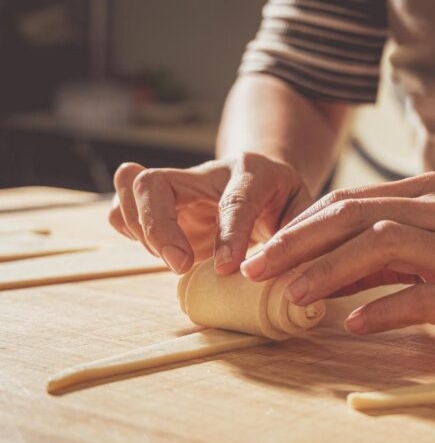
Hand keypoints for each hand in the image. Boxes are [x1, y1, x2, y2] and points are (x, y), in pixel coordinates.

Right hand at [108, 152, 311, 274]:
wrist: (264, 176)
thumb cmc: (284, 200)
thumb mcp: (302, 211)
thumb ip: (293, 236)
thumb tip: (277, 269)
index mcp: (253, 172)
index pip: (233, 200)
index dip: (228, 234)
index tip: (226, 267)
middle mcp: (206, 174)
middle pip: (156, 183)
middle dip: (158, 227)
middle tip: (181, 266)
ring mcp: (178, 187)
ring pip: (131, 190)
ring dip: (140, 229)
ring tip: (174, 259)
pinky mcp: (160, 205)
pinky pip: (125, 208)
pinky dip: (131, 231)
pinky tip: (160, 251)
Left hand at [240, 172, 434, 344]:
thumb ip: (389, 250)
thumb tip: (327, 270)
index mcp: (429, 194)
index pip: (350, 202)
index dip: (300, 226)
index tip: (260, 251)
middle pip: (356, 216)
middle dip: (299, 241)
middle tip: (254, 268)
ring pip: (385, 246)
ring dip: (331, 270)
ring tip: (292, 295)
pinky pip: (425, 296)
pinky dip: (385, 308)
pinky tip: (355, 323)